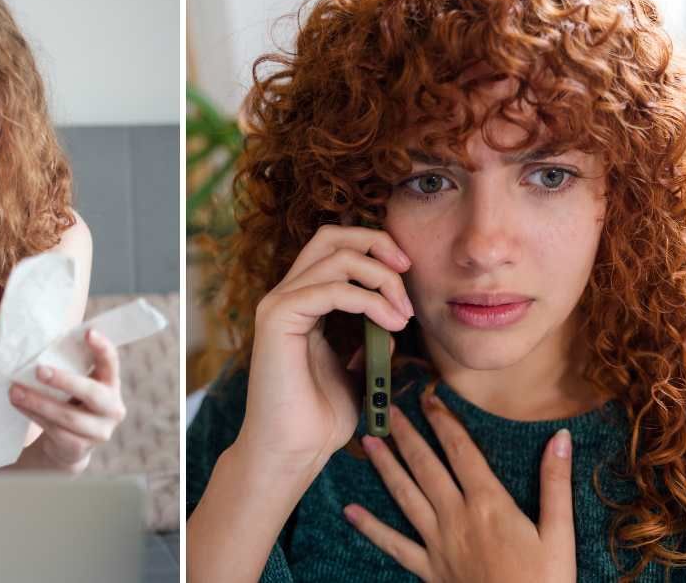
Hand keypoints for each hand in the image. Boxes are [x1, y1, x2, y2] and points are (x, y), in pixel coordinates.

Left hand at [8, 329, 126, 471]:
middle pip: (91, 393)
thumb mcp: (76, 383)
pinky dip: (34, 416)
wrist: (70, 445)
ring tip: (15, 391)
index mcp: (111, 383)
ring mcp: (100, 431)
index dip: (102, 347)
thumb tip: (37, 345)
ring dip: (38, 402)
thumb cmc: (70, 402)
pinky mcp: (81, 448)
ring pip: (68, 416)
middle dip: (64, 380)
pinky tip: (20, 405)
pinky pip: (56, 431)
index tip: (88, 332)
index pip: (111, 362)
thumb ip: (69, 367)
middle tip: (38, 370)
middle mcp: (113, 408)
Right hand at [235, 225, 414, 477]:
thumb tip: (393, 318)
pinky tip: (390, 323)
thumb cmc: (319, 418)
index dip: (374, 247)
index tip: (407, 273)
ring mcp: (278, 303)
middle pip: (331, 235)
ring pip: (338, 257)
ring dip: (382, 279)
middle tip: (407, 270)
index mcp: (302, 302)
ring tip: (403, 314)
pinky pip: (332, 289)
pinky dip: (370, 301)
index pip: (334, 247)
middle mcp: (286, 295)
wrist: (293, 451)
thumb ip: (369, 340)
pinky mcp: (277, 318)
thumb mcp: (357, 371)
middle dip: (377, 243)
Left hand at [343, 393, 575, 582]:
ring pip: (405, 495)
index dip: (444, 421)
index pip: (461, 450)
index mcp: (489, 503)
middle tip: (388, 409)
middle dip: (406, 435)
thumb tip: (561, 438)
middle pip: (426, 466)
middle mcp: (456, 516)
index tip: (428, 397)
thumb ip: (556, 484)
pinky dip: (370, 527)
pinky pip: (393, 545)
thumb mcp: (560, 533)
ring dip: (385, 466)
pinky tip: (350, 512)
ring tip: (367, 441)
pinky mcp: (428, 568)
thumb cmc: (545, 582)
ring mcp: (438, 542)